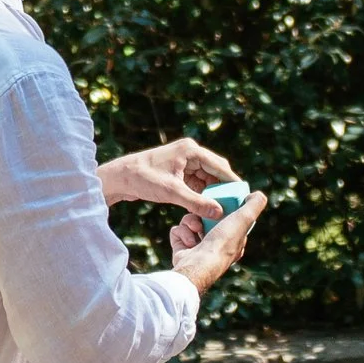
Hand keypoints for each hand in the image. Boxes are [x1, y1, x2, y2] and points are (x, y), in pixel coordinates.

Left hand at [100, 134, 237, 213]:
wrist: (120, 177)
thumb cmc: (143, 179)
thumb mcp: (172, 193)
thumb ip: (196, 203)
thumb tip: (219, 212)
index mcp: (191, 150)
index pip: (219, 165)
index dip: (232, 182)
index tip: (243, 197)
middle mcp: (190, 153)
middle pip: (215, 172)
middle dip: (223, 189)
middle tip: (234, 207)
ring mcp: (184, 162)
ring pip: (206, 179)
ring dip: (212, 193)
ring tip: (222, 210)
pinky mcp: (178, 171)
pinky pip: (196, 183)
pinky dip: (201, 194)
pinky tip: (206, 208)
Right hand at [169, 190, 265, 299]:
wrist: (198, 265)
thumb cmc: (222, 242)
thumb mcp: (244, 218)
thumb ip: (254, 205)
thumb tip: (257, 194)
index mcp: (233, 242)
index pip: (227, 219)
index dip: (222, 209)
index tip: (218, 203)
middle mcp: (215, 247)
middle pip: (206, 218)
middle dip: (202, 214)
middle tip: (202, 214)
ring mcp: (198, 250)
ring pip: (190, 223)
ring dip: (190, 222)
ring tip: (195, 228)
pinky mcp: (182, 250)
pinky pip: (177, 232)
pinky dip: (181, 233)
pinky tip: (188, 239)